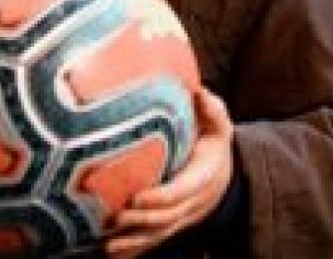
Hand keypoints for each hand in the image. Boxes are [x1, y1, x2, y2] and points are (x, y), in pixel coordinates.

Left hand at [104, 88, 234, 257]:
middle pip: (167, 217)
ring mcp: (182, 217)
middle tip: (115, 218)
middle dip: (142, 221)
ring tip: (108, 244)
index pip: (182, 191)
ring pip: (159, 234)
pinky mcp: (171, 225)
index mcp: (203, 177)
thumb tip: (198, 90)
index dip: (161, 197)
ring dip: (134, 241)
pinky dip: (134, 250)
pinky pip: (154, 242)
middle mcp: (193, 202)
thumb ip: (212, 110)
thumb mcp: (219, 125)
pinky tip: (112, 255)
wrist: (224, 176)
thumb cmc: (213, 144)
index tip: (138, 197)